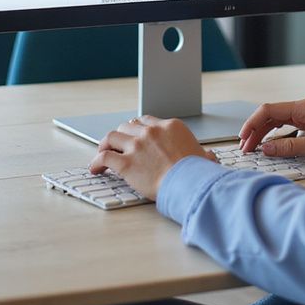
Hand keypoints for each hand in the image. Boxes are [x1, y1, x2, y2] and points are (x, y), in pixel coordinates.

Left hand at [89, 115, 216, 199]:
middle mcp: (151, 132)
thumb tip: (209, 157)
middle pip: (128, 125)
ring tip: (103, 151)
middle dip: (122, 134)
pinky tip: (95, 168)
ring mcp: (137, 146)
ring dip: (106, 143)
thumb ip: (202, 154)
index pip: (147, 120)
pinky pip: (104, 157)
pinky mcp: (125, 163)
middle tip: (118, 144)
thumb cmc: (197, 172)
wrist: (188, 183)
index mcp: (170, 126)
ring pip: (113, 136)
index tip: (134, 135)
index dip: (138, 128)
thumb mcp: (203, 157)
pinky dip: (96, 161)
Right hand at [238, 96, 304, 162]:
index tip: (243, 139)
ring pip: (278, 120)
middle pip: (271, 115)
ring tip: (254, 148)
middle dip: (255, 131)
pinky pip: (288, 125)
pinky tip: (271, 145)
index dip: (252, 124)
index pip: (269, 110)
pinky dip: (276, 135)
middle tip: (245, 149)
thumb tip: (266, 149)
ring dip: (264, 133)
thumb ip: (291, 147)